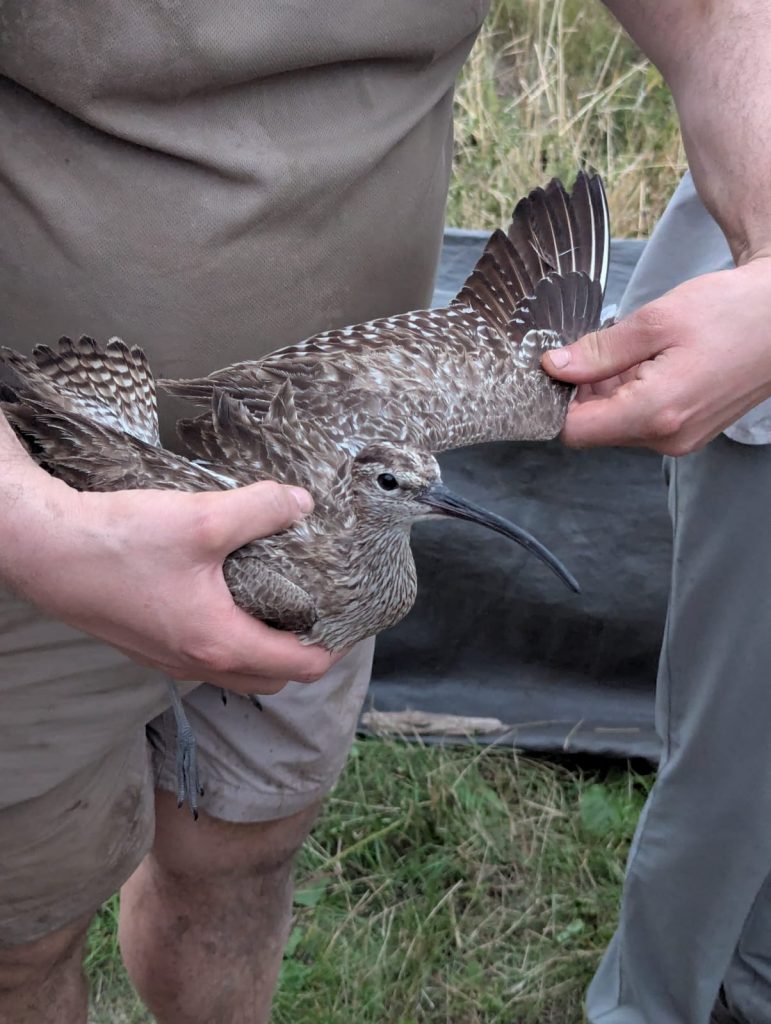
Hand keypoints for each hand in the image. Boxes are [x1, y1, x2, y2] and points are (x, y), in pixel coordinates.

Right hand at [4, 475, 339, 693]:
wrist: (46, 553)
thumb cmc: (120, 543)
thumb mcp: (202, 518)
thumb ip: (261, 509)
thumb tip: (302, 503)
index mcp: (220, 642)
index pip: (300, 667)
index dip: (334, 647)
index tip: (349, 619)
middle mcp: (196, 662)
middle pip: (271, 676)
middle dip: (302, 651)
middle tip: (317, 610)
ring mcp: (168, 658)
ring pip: (236, 669)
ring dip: (264, 647)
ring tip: (278, 601)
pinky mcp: (147, 644)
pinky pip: (205, 655)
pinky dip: (230, 638)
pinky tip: (227, 594)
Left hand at [542, 258, 770, 453]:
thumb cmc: (731, 312)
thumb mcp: (655, 321)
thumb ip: (600, 351)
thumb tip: (556, 367)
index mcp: (655, 413)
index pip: (576, 432)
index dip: (556, 402)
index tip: (557, 370)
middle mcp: (666, 439)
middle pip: (594, 430)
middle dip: (585, 393)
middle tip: (599, 349)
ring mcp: (680, 440)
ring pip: (616, 426)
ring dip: (610, 393)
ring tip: (633, 353)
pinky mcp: (689, 433)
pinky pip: (642, 422)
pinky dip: (633, 395)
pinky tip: (649, 364)